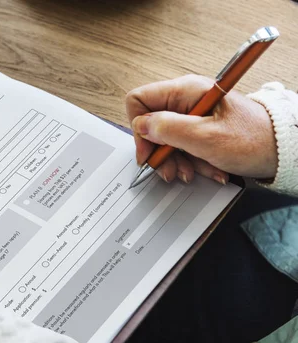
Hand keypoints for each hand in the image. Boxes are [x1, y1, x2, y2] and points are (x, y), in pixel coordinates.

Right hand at [126, 74, 277, 183]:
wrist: (283, 150)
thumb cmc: (253, 140)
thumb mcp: (205, 137)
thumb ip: (168, 129)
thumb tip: (141, 126)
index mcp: (185, 91)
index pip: (139, 101)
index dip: (139, 128)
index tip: (149, 152)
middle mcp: (186, 99)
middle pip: (152, 124)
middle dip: (160, 152)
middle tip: (171, 171)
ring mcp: (193, 114)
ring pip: (166, 139)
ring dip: (177, 161)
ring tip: (194, 172)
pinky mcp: (200, 128)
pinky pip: (183, 146)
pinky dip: (191, 161)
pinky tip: (207, 169)